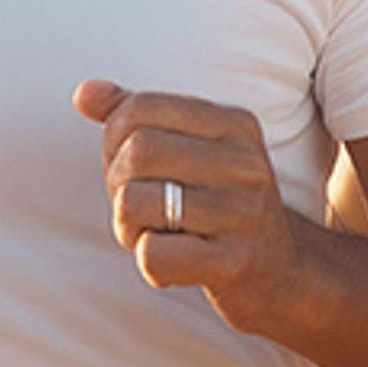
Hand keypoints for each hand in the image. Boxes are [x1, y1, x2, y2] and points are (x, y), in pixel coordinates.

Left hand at [74, 80, 305, 323]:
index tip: (129, 168)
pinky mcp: (235, 262)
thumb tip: (84, 94)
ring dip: (127, 228)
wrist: (283, 273)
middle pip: (137, 152)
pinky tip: (171, 263)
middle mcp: (245, 162)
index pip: (140, 108)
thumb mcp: (190, 153)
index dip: (113, 139)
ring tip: (152, 235)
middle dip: (117, 184)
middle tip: (134, 207)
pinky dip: (146, 262)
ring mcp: (243, 213)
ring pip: (135, 203)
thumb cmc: (220, 207)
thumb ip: (137, 118)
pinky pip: (153, 254)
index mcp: (235, 124)